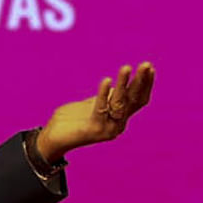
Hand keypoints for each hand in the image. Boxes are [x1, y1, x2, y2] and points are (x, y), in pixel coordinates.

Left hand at [36, 62, 155, 162]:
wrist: (52, 138)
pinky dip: (103, 93)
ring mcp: (107, 128)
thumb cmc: (71, 120)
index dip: (145, 84)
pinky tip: (107, 80)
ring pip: (119, 102)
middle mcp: (117, 124)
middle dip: (141, 81)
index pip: (138, 100)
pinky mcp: (94, 129)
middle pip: (133, 100)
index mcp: (119, 118)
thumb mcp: (92, 105)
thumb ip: (106, 98)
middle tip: (146, 64)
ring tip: (126, 67)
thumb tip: (118, 85)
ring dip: (123, 83)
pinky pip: (100, 108)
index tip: (150, 67)